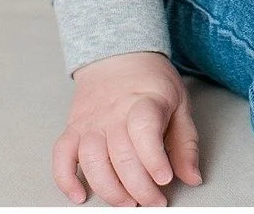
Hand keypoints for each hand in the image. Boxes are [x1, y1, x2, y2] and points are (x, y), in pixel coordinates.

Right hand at [54, 50, 202, 206]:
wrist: (119, 54)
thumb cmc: (151, 81)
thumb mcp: (179, 103)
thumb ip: (186, 143)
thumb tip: (192, 177)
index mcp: (144, 102)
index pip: (144, 131)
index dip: (154, 160)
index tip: (165, 178)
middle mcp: (114, 113)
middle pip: (121, 157)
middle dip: (140, 188)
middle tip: (154, 202)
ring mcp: (91, 122)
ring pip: (92, 162)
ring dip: (109, 190)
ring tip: (128, 202)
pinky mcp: (74, 129)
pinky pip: (61, 156)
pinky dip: (66, 180)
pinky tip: (80, 195)